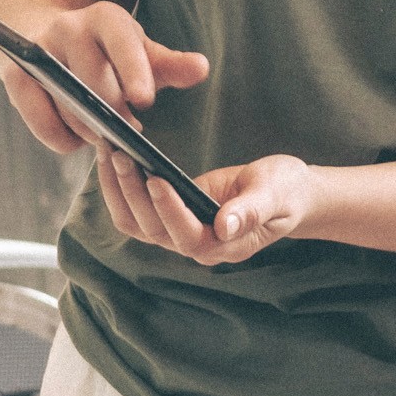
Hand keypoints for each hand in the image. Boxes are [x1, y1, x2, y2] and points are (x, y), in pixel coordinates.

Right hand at [0, 2, 207, 155]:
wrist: (45, 31)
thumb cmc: (105, 49)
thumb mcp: (138, 50)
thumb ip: (169, 64)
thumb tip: (201, 68)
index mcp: (106, 18)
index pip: (122, 43)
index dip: (133, 72)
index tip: (144, 101)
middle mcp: (69, 29)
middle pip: (94, 84)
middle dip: (115, 114)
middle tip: (130, 130)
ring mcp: (39, 53)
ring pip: (69, 109)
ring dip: (91, 131)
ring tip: (106, 135)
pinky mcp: (15, 78)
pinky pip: (44, 124)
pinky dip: (64, 139)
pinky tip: (77, 138)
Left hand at [97, 152, 316, 265]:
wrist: (287, 193)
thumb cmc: (286, 192)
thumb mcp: (275, 195)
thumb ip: (252, 211)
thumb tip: (225, 227)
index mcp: (225, 245)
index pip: (188, 235)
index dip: (170, 210)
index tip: (156, 178)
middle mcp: (197, 245)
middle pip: (152, 230)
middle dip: (132, 193)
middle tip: (119, 154)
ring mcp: (181, 233)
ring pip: (136, 222)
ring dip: (118, 189)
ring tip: (108, 150)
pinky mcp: (170, 216)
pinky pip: (137, 210)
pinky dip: (120, 187)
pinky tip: (113, 157)